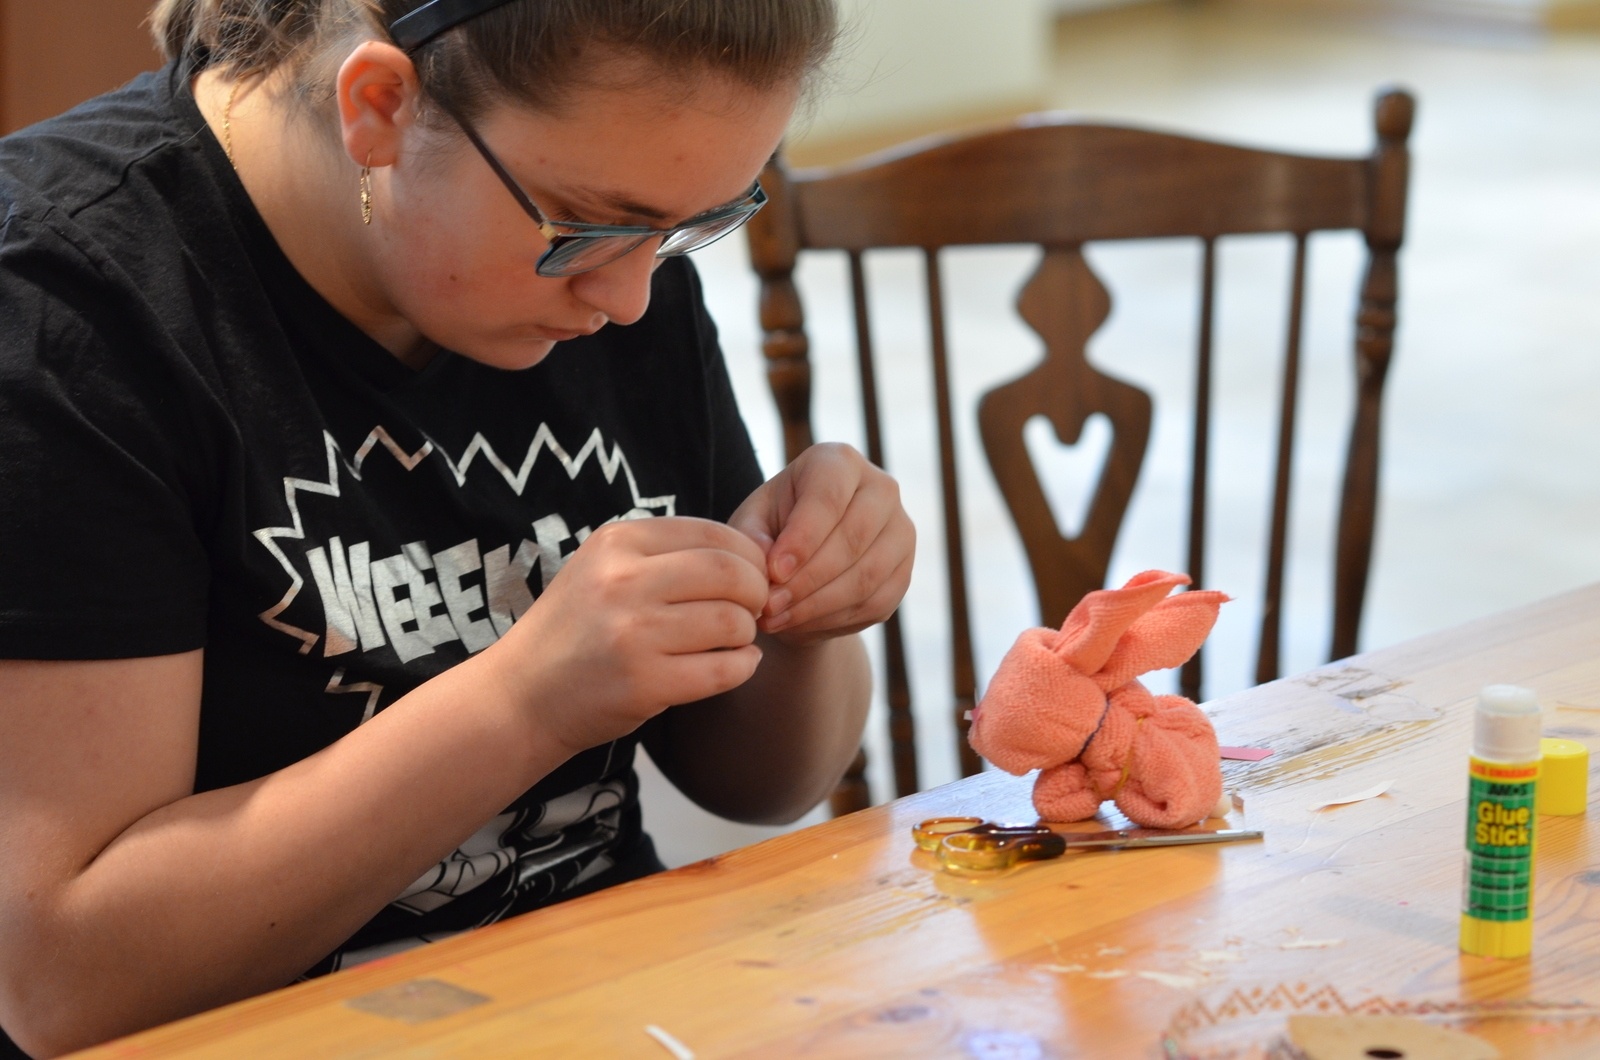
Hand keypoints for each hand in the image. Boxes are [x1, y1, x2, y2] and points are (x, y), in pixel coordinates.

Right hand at [492, 517, 770, 755]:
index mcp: (618, 542)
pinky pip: (723, 670)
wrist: (522, 694)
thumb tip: (752, 556)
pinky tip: (736, 665)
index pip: (715, 534)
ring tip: (735, 640)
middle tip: (753, 610)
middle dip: (757, 593)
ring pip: (732, 622)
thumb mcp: (604, 568)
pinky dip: (742, 667)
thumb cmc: (577, 629)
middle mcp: (623, 581)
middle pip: (732, 574)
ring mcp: (633, 633)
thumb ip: (666, 555)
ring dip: (746, 633)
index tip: (753, 577)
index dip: (750, 557)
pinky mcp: (644, 683)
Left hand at [728, 443, 913, 645]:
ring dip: (818, 606)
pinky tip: (801, 625)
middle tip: (769, 606)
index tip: (773, 572)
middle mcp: (881, 489)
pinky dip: (835, 620)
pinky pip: (876, 603)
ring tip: (778, 619)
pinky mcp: (904, 572)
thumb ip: (750, 537)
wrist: (805, 557)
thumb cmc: (773, 528)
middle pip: (853, 538)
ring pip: (867, 576)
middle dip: (807, 579)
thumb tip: (767, 565)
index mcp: (839, 462)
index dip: (802, 538)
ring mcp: (901, 531)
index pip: (829, 498)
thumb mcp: (751, 524)